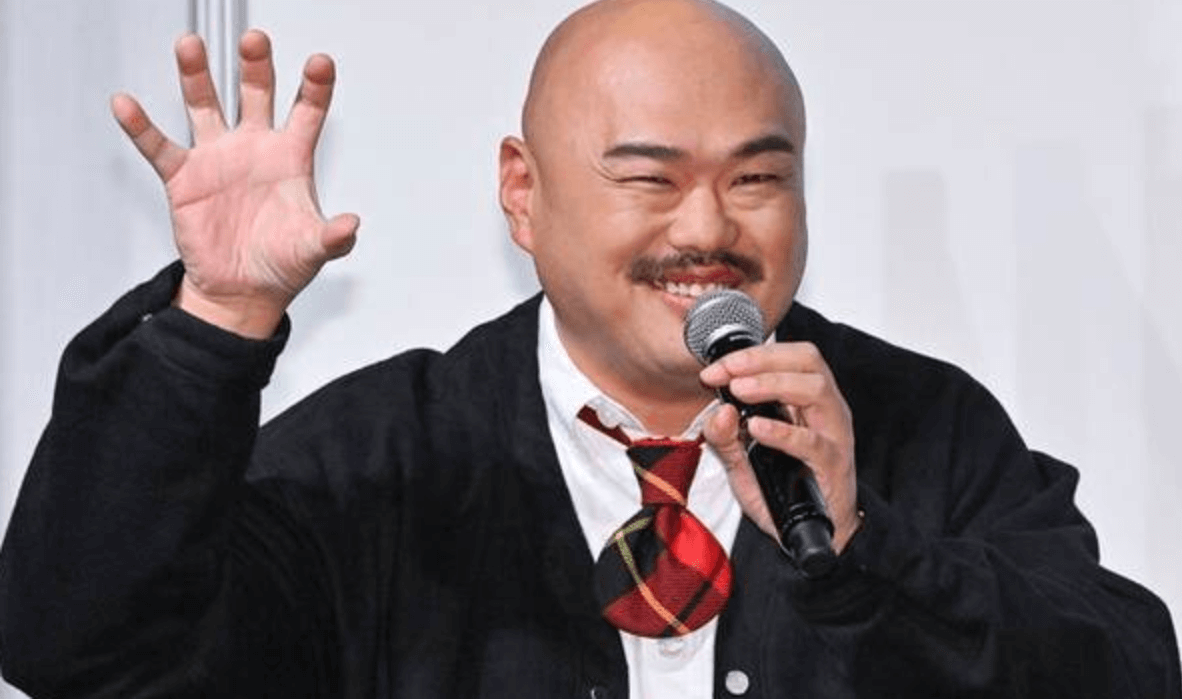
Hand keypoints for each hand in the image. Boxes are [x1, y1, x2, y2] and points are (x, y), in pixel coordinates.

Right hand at [111, 30, 358, 337]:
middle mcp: (255, 148)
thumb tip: (351, 226)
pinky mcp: (184, 178)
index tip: (320, 62)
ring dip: (197, 76)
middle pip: (255, 93)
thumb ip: (333, 237)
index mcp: (292, 158)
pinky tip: (126, 104)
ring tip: (191, 46)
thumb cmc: (282, 265)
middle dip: (256, 66)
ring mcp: (217, 158)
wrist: (242, 292)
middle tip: (256, 41)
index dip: (315, 87)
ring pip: (205, 105)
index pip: (307, 112)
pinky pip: (158, 146)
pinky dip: (141, 126)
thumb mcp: (313, 250)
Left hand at [700, 341, 861, 552]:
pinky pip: (813, 442)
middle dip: (762, 360)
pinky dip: (783, 431)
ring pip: (816, 390)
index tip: (715, 368)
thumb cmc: (784, 489)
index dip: (750, 355)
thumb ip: (724, 436)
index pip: (787, 356)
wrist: (814, 533)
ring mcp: (833, 435)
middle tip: (727, 372)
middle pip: (807, 361)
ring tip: (740, 391)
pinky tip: (758, 429)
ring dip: (774, 384)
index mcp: (806, 400)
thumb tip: (718, 410)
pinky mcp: (833, 464)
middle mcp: (824, 409)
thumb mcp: (741, 461)